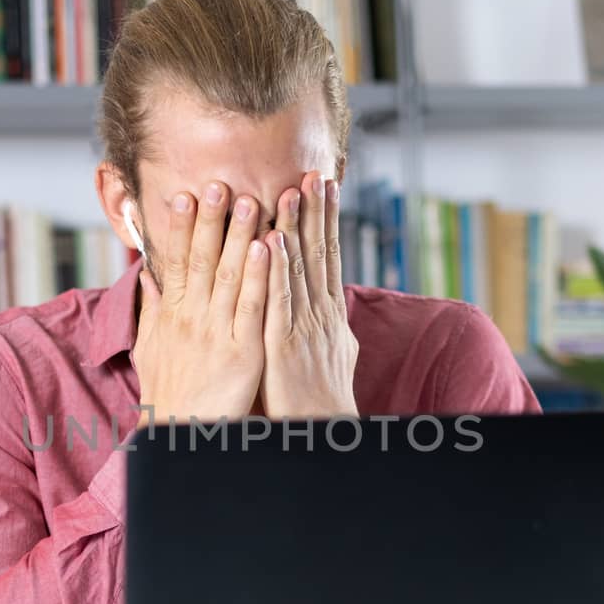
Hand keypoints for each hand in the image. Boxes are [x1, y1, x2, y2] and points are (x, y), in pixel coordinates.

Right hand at [132, 183, 270, 424]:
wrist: (183, 436)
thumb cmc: (170, 394)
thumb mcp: (151, 349)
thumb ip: (151, 310)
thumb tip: (146, 275)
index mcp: (173, 316)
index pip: (176, 262)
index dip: (181, 227)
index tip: (185, 194)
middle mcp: (191, 319)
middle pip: (200, 260)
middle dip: (210, 220)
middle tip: (217, 183)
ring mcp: (217, 334)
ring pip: (228, 277)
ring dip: (240, 236)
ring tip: (250, 200)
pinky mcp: (242, 352)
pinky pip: (252, 308)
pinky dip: (259, 276)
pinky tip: (268, 248)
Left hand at [261, 172, 358, 418]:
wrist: (321, 431)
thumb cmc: (318, 396)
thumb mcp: (329, 351)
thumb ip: (322, 321)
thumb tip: (331, 300)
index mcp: (329, 313)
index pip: (328, 256)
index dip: (326, 219)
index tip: (324, 185)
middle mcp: (322, 314)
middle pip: (320, 253)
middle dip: (317, 212)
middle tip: (315, 173)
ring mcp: (305, 327)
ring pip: (301, 269)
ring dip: (296, 228)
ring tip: (292, 191)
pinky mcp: (285, 344)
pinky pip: (280, 300)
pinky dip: (277, 269)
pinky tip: (272, 242)